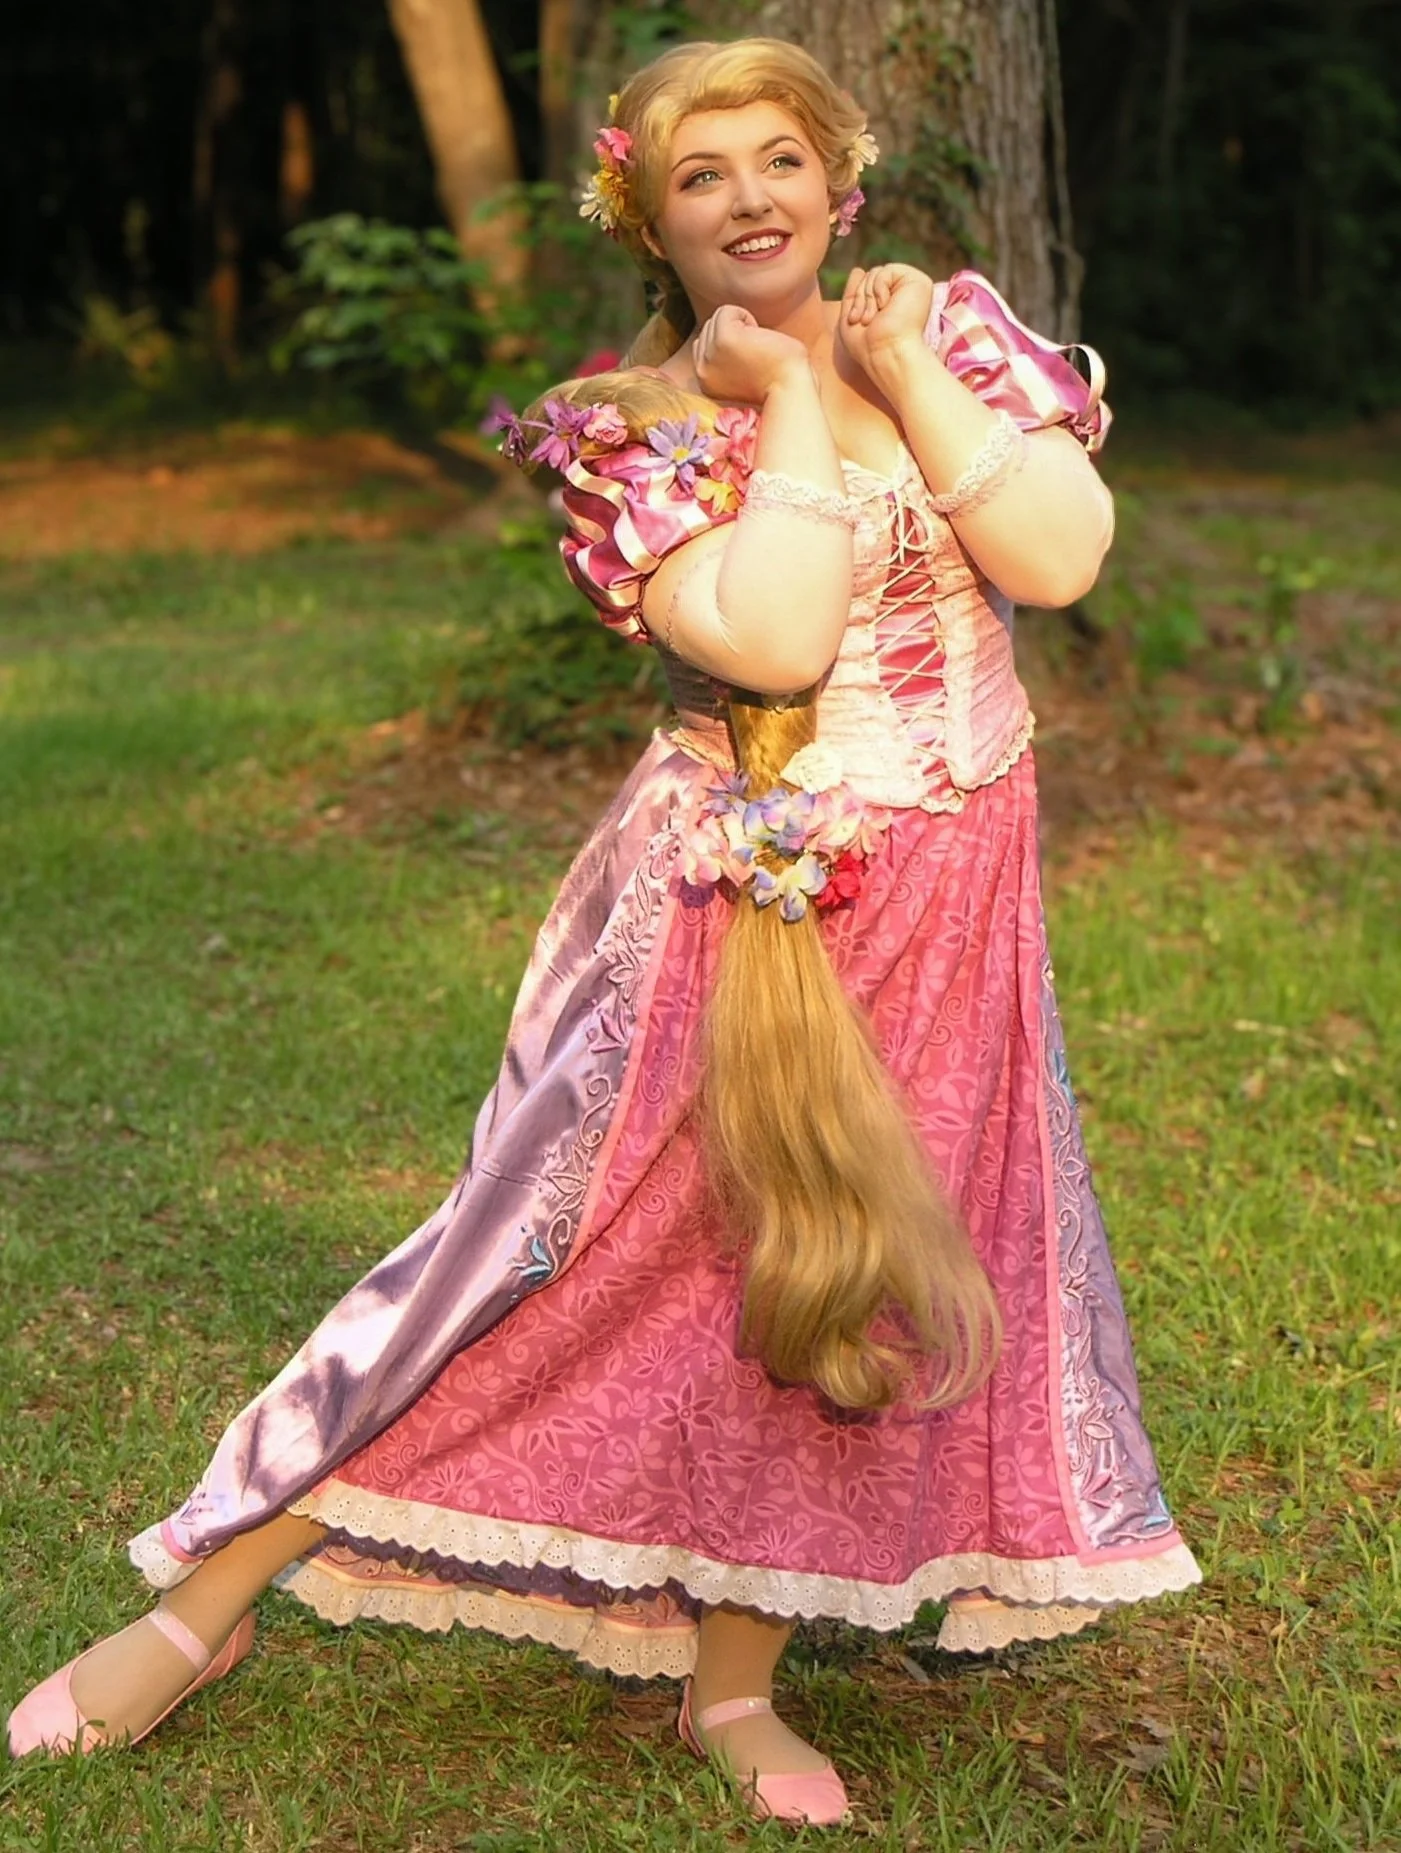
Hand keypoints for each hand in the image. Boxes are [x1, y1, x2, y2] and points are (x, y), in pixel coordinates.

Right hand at [691, 304, 811, 404]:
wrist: (790, 389)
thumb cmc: (775, 380)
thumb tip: (715, 331)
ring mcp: (710, 355)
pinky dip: (746, 317)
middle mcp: (702, 370)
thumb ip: (722, 359)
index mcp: (704, 381)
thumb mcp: (738, 373)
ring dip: (740, 326)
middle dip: (733, 334)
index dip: (729, 344)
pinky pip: (727, 311)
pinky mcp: (723, 340)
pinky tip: (758, 339)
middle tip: (754, 357)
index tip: (748, 363)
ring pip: (716, 318)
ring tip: (756, 349)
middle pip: (708, 329)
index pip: (702, 344)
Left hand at [837, 264, 934, 386]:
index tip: (855, 321)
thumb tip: (857, 269)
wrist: (885, 353)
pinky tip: (886, 306)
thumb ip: (853, 293)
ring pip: (875, 273)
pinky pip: (886, 270)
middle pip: (869, 276)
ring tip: (873, 318)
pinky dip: (879, 288)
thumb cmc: (867, 345)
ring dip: (868, 297)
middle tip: (865, 321)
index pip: (865, 283)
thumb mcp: (850, 318)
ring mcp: (911, 287)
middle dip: (860, 297)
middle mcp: (903, 293)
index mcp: (891, 301)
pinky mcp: (918, 281)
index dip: (855, 299)